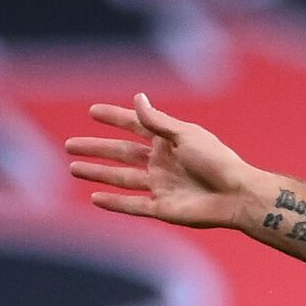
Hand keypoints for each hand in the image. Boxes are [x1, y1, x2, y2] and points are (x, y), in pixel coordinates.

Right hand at [66, 94, 261, 228]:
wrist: (237, 195)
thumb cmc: (217, 160)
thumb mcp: (186, 135)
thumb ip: (158, 122)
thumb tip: (137, 98)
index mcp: (170, 142)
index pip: (136, 126)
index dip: (115, 118)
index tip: (92, 111)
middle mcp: (163, 162)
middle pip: (121, 153)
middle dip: (96, 148)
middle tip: (69, 144)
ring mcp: (161, 185)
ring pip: (121, 178)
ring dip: (97, 173)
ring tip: (73, 168)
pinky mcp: (162, 208)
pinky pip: (132, 205)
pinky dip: (113, 202)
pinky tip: (94, 198)